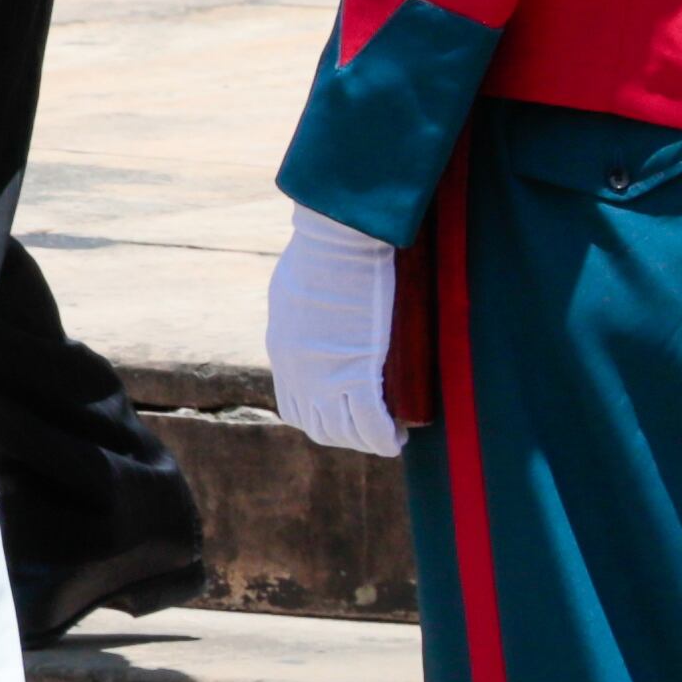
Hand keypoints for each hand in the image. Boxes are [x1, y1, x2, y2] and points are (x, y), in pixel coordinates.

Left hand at [267, 200, 403, 454]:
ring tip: (390, 434)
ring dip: (366, 440)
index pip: (296, 408)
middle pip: (319, 427)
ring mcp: (325, 376)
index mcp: (285, 353)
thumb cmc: (318, 252)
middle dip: (348, 436)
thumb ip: (301, 308)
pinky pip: (370, 424)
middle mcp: (298, 373)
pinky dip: (383, 437)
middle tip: (376, 429)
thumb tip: (314, 306)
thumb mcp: (293, 288)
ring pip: (343, 432)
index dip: (324, 419)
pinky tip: (397, 439)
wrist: (334, 241)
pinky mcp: (356, 372)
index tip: (349, 417)